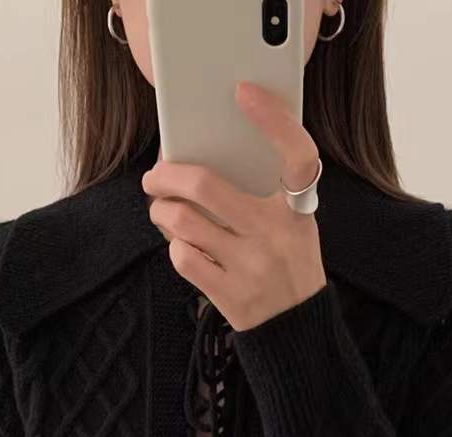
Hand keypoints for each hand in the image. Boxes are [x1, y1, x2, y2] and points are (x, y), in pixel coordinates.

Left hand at [142, 80, 326, 331]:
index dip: (274, 119)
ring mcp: (251, 267)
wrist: (297, 329)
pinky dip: (174, 247)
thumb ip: (264, 193)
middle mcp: (275, 234)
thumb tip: (201, 160)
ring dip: (161, 212)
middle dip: (166, 175)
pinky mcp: (230, 295)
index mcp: (297, 209)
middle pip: (204, 185)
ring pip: (182, 221)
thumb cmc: (288, 265)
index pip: (297, 153)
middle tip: (154, 177)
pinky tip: (181, 245)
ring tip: (162, 211)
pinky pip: (182, 257)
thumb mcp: (293, 224)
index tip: (245, 92)